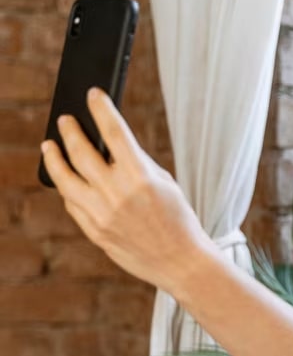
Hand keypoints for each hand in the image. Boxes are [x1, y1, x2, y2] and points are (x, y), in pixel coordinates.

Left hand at [40, 89, 212, 294]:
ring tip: (49, 146)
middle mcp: (117, 194)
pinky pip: (72, 204)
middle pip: (81, 152)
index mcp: (140, 176)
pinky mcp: (94, 232)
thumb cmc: (177, 219)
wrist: (180, 261)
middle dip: (70, 131)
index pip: (113, 131)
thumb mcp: (163, 182)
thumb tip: (107, 145)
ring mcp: (102, 214)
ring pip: (65, 179)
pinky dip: (68, 188)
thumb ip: (135, 162)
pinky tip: (67, 179)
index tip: (93, 95)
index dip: (101, 108)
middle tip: (64, 120)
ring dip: (55, 158)